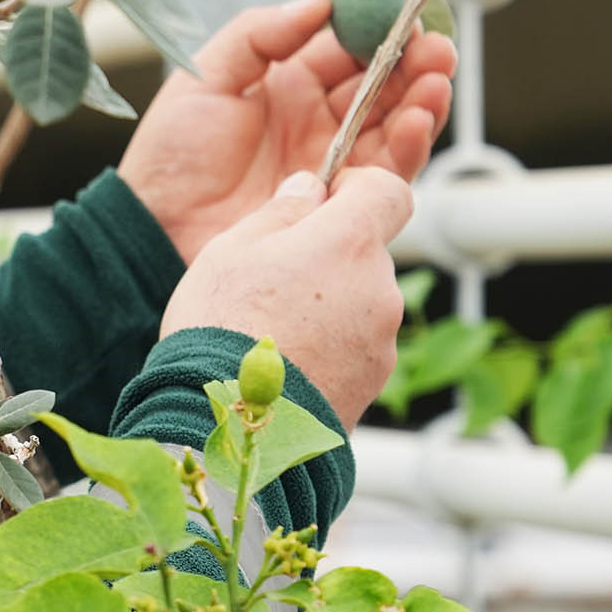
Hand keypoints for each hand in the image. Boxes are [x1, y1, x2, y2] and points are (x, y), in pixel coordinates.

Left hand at [120, 0, 454, 265]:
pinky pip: (387, 173)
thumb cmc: (170, 155)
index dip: (379, 31)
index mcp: (288, 84)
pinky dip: (409, 145)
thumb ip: (259, 35)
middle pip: (384, 87)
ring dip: (423, 101)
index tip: (402, 14)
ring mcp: (333, 164)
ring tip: (436, 79)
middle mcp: (319, 122)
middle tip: (436, 48)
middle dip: (416, 64)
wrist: (155, 231)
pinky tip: (416, 121)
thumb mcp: (204, 78)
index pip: (348, 50)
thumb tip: (321, 3)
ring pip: (395, 126)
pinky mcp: (340, 206)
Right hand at [160, 168, 412, 428]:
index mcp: (349, 242)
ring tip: (271, 332)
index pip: (389, 191)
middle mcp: (380, 287)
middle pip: (366, 253)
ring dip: (328, 306)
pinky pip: (355, 348)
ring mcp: (382, 340)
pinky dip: (329, 348)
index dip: (359, 188)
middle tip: (273, 280)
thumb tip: (308, 189)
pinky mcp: (373, 382)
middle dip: (330, 256)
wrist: (231, 423)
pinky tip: (285, 364)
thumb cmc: (222, 328)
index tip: (326, 201)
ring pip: (360, 302)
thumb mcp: (231, 250)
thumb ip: (280, 211)